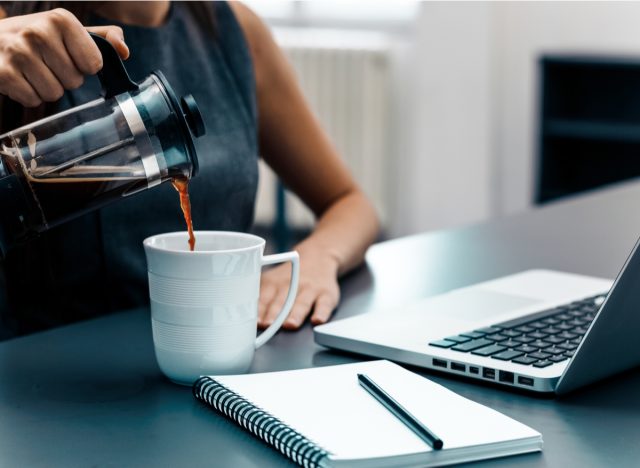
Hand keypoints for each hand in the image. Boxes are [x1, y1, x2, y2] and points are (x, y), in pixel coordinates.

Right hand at [0, 8, 128, 106]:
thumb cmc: (35, 37)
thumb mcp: (67, 30)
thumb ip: (102, 38)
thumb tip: (124, 51)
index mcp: (61, 19)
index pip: (94, 64)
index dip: (84, 66)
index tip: (68, 56)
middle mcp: (38, 32)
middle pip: (74, 81)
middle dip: (63, 78)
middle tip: (45, 63)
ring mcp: (18, 52)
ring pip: (54, 93)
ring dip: (46, 88)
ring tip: (32, 70)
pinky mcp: (3, 73)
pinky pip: (33, 100)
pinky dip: (28, 95)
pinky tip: (19, 77)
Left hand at [259, 247, 340, 329]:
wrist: (318, 258)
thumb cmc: (289, 278)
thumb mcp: (271, 280)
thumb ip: (260, 297)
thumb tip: (243, 317)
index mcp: (274, 283)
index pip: (264, 298)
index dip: (258, 310)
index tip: (253, 321)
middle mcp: (292, 285)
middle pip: (282, 301)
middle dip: (274, 313)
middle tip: (268, 324)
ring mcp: (310, 290)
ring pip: (302, 303)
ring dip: (295, 314)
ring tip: (290, 324)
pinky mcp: (326, 295)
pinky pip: (324, 304)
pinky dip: (322, 313)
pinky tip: (317, 320)